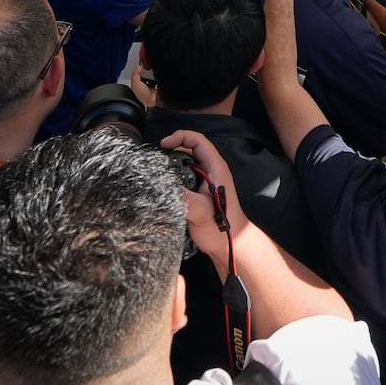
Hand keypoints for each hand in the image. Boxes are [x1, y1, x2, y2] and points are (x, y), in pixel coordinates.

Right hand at [159, 130, 246, 269]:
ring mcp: (205, 183)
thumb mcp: (199, 210)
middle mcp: (211, 172)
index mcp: (216, 168)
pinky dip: (172, 182)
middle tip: (156, 162)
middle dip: (171, 154)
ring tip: (158, 178)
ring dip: (171, 170)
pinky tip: (164, 192)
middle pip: (188, 152)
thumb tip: (160, 184)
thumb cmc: (222, 229)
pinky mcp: (199, 194)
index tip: (163, 144)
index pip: (198, 141)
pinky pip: (183, 181)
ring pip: (184, 167)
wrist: (229, 246)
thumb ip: (180, 196)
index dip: (180, 137)